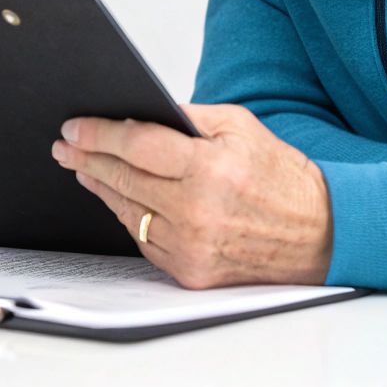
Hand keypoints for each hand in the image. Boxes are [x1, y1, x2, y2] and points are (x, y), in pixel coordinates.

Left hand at [51, 103, 331, 287]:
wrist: (321, 234)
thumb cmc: (282, 177)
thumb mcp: (240, 127)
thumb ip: (186, 118)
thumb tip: (137, 113)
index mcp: (212, 169)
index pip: (137, 146)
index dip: (99, 134)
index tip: (74, 127)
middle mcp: (199, 211)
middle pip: (123, 179)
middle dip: (87, 159)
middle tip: (65, 146)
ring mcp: (192, 246)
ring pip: (126, 211)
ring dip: (100, 187)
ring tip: (83, 168)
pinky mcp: (191, 272)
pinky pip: (144, 239)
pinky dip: (128, 215)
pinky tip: (117, 197)